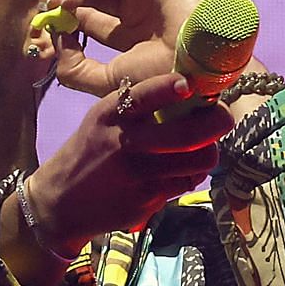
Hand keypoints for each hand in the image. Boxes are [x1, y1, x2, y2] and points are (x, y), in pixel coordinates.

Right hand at [25, 72, 234, 251]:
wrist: (61, 201)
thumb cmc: (89, 152)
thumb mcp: (102, 120)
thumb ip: (135, 107)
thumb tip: (187, 94)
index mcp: (111, 115)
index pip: (144, 96)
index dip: (170, 88)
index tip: (190, 84)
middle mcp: (126, 143)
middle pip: (188, 134)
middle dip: (216, 123)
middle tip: (224, 118)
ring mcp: (139, 174)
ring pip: (197, 161)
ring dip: (208, 153)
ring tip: (204, 149)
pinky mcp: (148, 200)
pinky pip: (187, 183)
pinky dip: (192, 175)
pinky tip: (184, 171)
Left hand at [47, 0, 204, 97]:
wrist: (193, 64)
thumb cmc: (154, 78)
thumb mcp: (105, 83)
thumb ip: (74, 70)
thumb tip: (59, 40)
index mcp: (129, 39)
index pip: (89, 20)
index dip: (66, 18)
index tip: (50, 21)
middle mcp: (137, 13)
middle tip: (53, 3)